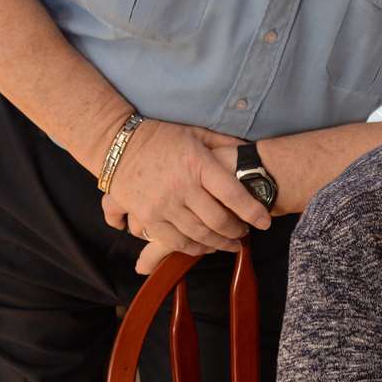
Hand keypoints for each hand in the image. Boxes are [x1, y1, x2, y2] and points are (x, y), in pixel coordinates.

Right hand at [100, 119, 270, 254]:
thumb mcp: (196, 132)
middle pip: (217, 221)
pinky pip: (173, 241)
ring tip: (228, 244)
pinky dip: (192, 248)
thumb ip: (224, 143)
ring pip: (198, 236)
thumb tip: (250, 152)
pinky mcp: (146, 217)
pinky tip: (202, 247)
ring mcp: (162, 205)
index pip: (233, 194)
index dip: (253, 212)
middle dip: (236, 232)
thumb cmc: (161, 135)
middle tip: (244, 234)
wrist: (116, 143)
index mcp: (198, 164)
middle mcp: (181, 187)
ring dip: (217, 244)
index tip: (265, 222)